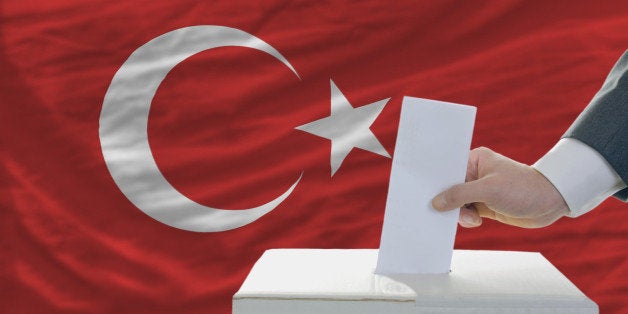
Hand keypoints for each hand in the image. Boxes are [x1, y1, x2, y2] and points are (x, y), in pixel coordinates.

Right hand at [431, 147, 568, 227]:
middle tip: (445, 211)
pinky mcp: (485, 205)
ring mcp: (479, 190)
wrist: (551, 202)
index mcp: (474, 160)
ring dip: (460, 213)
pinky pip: (466, 213)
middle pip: (449, 188)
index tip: (425, 193)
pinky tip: (476, 221)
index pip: (447, 169)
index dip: (435, 182)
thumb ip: (459, 195)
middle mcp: (475, 174)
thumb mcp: (488, 190)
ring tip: (472, 218)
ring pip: (457, 204)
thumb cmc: (523, 188)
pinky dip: (467, 219)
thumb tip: (437, 202)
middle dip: (447, 201)